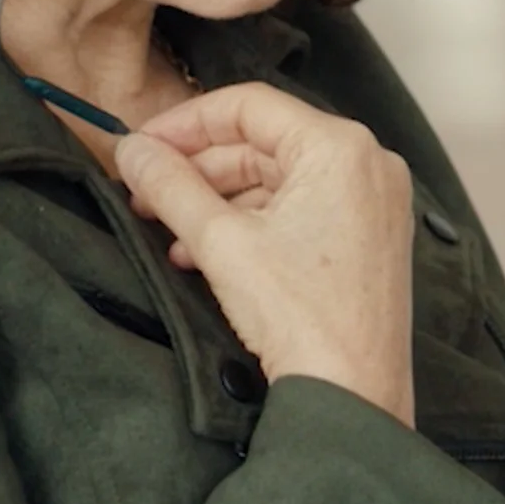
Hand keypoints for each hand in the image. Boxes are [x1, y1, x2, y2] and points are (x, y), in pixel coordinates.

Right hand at [113, 83, 417, 426]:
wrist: (352, 397)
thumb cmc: (302, 317)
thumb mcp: (220, 243)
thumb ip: (170, 186)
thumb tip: (131, 150)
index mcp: (340, 147)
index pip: (249, 106)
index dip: (185, 122)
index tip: (141, 146)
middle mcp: (366, 164)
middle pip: (262, 144)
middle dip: (197, 170)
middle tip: (144, 194)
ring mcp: (372, 203)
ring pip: (276, 181)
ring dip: (217, 203)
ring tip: (168, 234)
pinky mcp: (368, 239)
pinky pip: (300, 211)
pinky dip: (251, 226)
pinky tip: (203, 255)